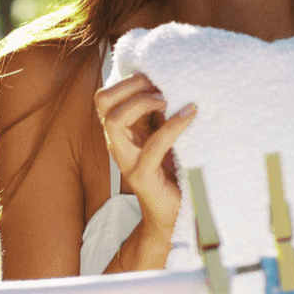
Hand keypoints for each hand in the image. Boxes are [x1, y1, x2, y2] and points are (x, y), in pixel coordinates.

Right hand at [93, 73, 196, 259]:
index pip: (105, 96)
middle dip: (131, 85)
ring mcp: (126, 160)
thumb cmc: (172, 171)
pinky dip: (173, 126)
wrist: (172, 214)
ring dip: (143, 102)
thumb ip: (159, 114)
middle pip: (102, 101)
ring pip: (114, 120)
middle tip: (161, 87)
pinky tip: (191, 115)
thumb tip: (170, 82)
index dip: (129, 81)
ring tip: (169, 100)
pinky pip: (152, 146)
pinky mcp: (142, 176)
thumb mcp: (163, 135)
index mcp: (120, 132)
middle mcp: (117, 143)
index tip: (157, 79)